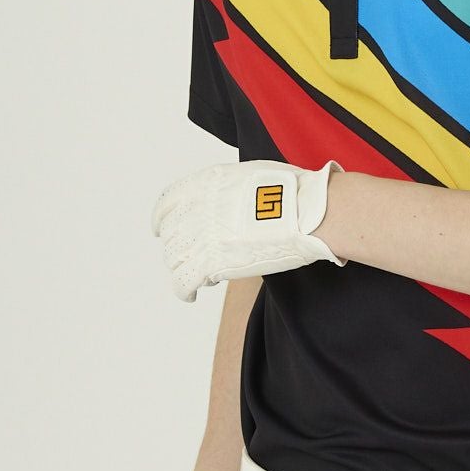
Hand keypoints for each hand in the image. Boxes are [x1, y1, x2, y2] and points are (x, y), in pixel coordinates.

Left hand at [151, 159, 345, 301]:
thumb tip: (231, 200)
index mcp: (207, 182)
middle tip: (190, 257)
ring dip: (183, 268)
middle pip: (172, 234)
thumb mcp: (251, 175)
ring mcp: (203, 235)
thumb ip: (230, 189)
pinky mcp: (211, 262)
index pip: (168, 202)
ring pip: (174, 259)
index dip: (162, 219)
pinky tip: (191, 295)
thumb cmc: (294, 192)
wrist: (307, 211)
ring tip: (198, 276)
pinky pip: (183, 282)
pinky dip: (184, 291)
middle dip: (178, 247)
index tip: (162, 228)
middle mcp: (198, 206)